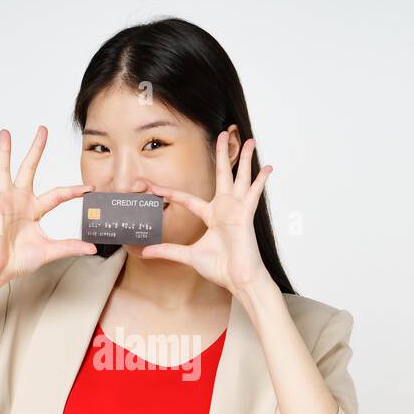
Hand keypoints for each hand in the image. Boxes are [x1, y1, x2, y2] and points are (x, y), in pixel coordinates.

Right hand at [0, 126, 95, 285]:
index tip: (90, 187)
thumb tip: (92, 248)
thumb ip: (70, 247)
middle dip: (36, 149)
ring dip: (5, 151)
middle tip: (43, 129)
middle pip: (30, 168)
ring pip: (5, 169)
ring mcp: (4, 200)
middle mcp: (20, 200)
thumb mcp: (49, 251)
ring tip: (5, 132)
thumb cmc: (18, 261)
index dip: (73, 190)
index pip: (57, 195)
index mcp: (34, 209)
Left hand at [139, 131, 273, 293]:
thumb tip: (146, 253)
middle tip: (222, 135)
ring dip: (245, 159)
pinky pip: (254, 193)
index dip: (169, 192)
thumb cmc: (221, 268)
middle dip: (222, 154)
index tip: (152, 186)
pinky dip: (260, 181)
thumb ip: (168, 251)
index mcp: (211, 215)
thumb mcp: (189, 256)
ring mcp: (237, 209)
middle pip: (223, 175)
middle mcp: (225, 208)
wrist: (238, 279)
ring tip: (250, 140)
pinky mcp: (246, 215)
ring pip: (241, 177)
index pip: (187, 198)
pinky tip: (267, 168)